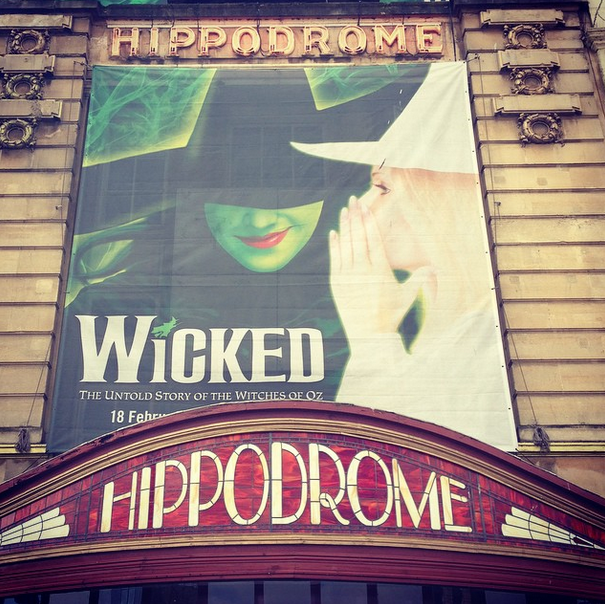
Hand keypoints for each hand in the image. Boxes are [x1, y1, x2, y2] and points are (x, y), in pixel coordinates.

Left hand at [329, 196, 429, 342]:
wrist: (369, 336)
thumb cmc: (390, 316)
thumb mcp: (407, 296)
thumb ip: (419, 279)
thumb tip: (434, 268)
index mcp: (380, 270)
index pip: (374, 239)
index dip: (369, 221)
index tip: (366, 207)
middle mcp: (362, 270)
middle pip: (358, 237)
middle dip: (356, 216)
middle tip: (353, 200)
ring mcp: (347, 276)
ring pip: (345, 245)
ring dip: (344, 226)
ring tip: (344, 210)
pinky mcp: (336, 283)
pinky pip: (334, 259)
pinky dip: (334, 245)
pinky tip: (334, 232)